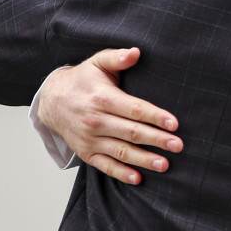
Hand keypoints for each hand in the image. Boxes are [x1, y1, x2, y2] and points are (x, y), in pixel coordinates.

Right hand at [38, 48, 181, 184]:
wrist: (51, 100)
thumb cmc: (83, 80)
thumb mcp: (97, 63)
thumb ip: (117, 57)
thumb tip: (136, 52)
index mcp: (102, 98)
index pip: (134, 109)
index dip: (155, 116)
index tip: (174, 124)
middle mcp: (95, 120)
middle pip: (131, 132)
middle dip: (157, 140)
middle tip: (178, 146)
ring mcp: (90, 139)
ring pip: (121, 151)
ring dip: (143, 160)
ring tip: (164, 164)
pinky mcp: (86, 152)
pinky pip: (105, 165)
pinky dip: (121, 173)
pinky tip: (138, 178)